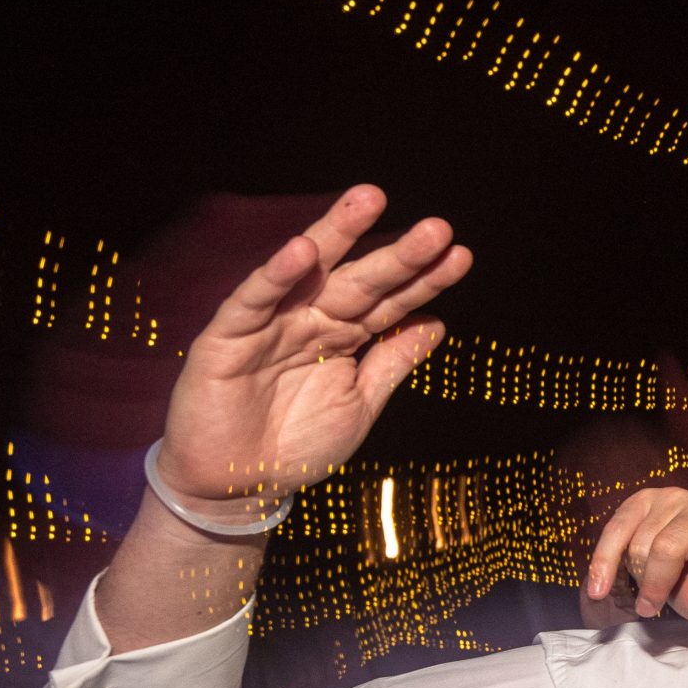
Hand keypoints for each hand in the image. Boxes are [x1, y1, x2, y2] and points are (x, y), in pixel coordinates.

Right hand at [156, 187, 468, 519]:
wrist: (237, 487)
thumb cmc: (296, 445)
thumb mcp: (359, 404)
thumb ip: (392, 363)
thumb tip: (438, 323)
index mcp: (343, 336)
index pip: (392, 301)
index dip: (425, 279)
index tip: (461, 255)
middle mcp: (310, 321)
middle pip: (360, 279)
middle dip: (397, 254)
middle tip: (438, 226)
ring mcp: (270, 325)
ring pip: (307, 273)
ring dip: (337, 235)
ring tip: (371, 201)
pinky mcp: (225, 337)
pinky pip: (253, 301)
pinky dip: (276, 275)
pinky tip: (304, 250)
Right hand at [584, 432, 687, 618]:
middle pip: (665, 546)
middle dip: (655, 584)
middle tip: (654, 606)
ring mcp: (666, 498)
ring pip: (636, 543)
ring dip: (635, 576)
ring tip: (644, 596)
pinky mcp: (639, 503)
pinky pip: (613, 532)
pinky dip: (603, 562)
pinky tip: (598, 585)